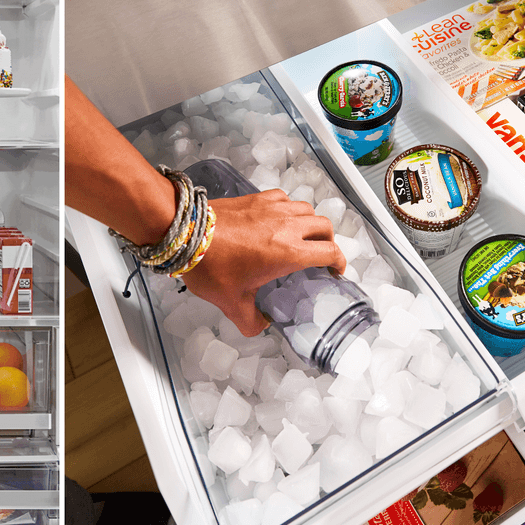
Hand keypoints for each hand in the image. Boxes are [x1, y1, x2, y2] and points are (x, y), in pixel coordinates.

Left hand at [182, 190, 346, 336]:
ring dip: (309, 222)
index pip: (330, 252)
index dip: (338, 262)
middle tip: (320, 253)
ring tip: (301, 235)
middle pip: (324, 226)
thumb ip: (250, 319)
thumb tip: (259, 327)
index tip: (334, 270)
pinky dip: (287, 207)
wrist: (185, 234)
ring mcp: (272, 208)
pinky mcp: (256, 198)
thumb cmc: (209, 264)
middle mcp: (286, 226)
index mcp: (288, 253)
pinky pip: (283, 198)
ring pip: (306, 209)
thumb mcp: (231, 301)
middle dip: (328, 241)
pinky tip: (277, 218)